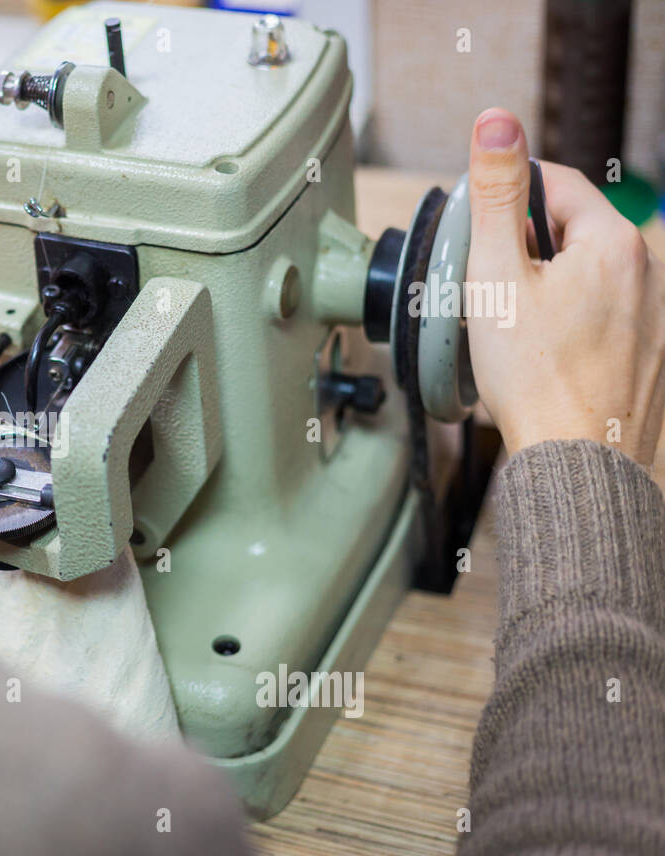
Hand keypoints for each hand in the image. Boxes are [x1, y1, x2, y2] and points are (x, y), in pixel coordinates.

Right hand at [464, 107, 664, 466]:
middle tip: (481, 286)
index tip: (477, 219)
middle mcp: (648, 273)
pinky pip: (599, 319)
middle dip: (523, 249)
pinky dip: (565, 325)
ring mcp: (653, 317)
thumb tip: (497, 123)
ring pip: (584, 278)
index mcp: (614, 244)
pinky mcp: (647, 355)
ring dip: (543, 288)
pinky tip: (538, 357)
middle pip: (570, 232)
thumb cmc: (538, 380)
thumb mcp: (497, 276)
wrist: (577, 462)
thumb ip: (498, 195)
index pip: (557, 183)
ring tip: (506, 329)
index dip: (509, 193)